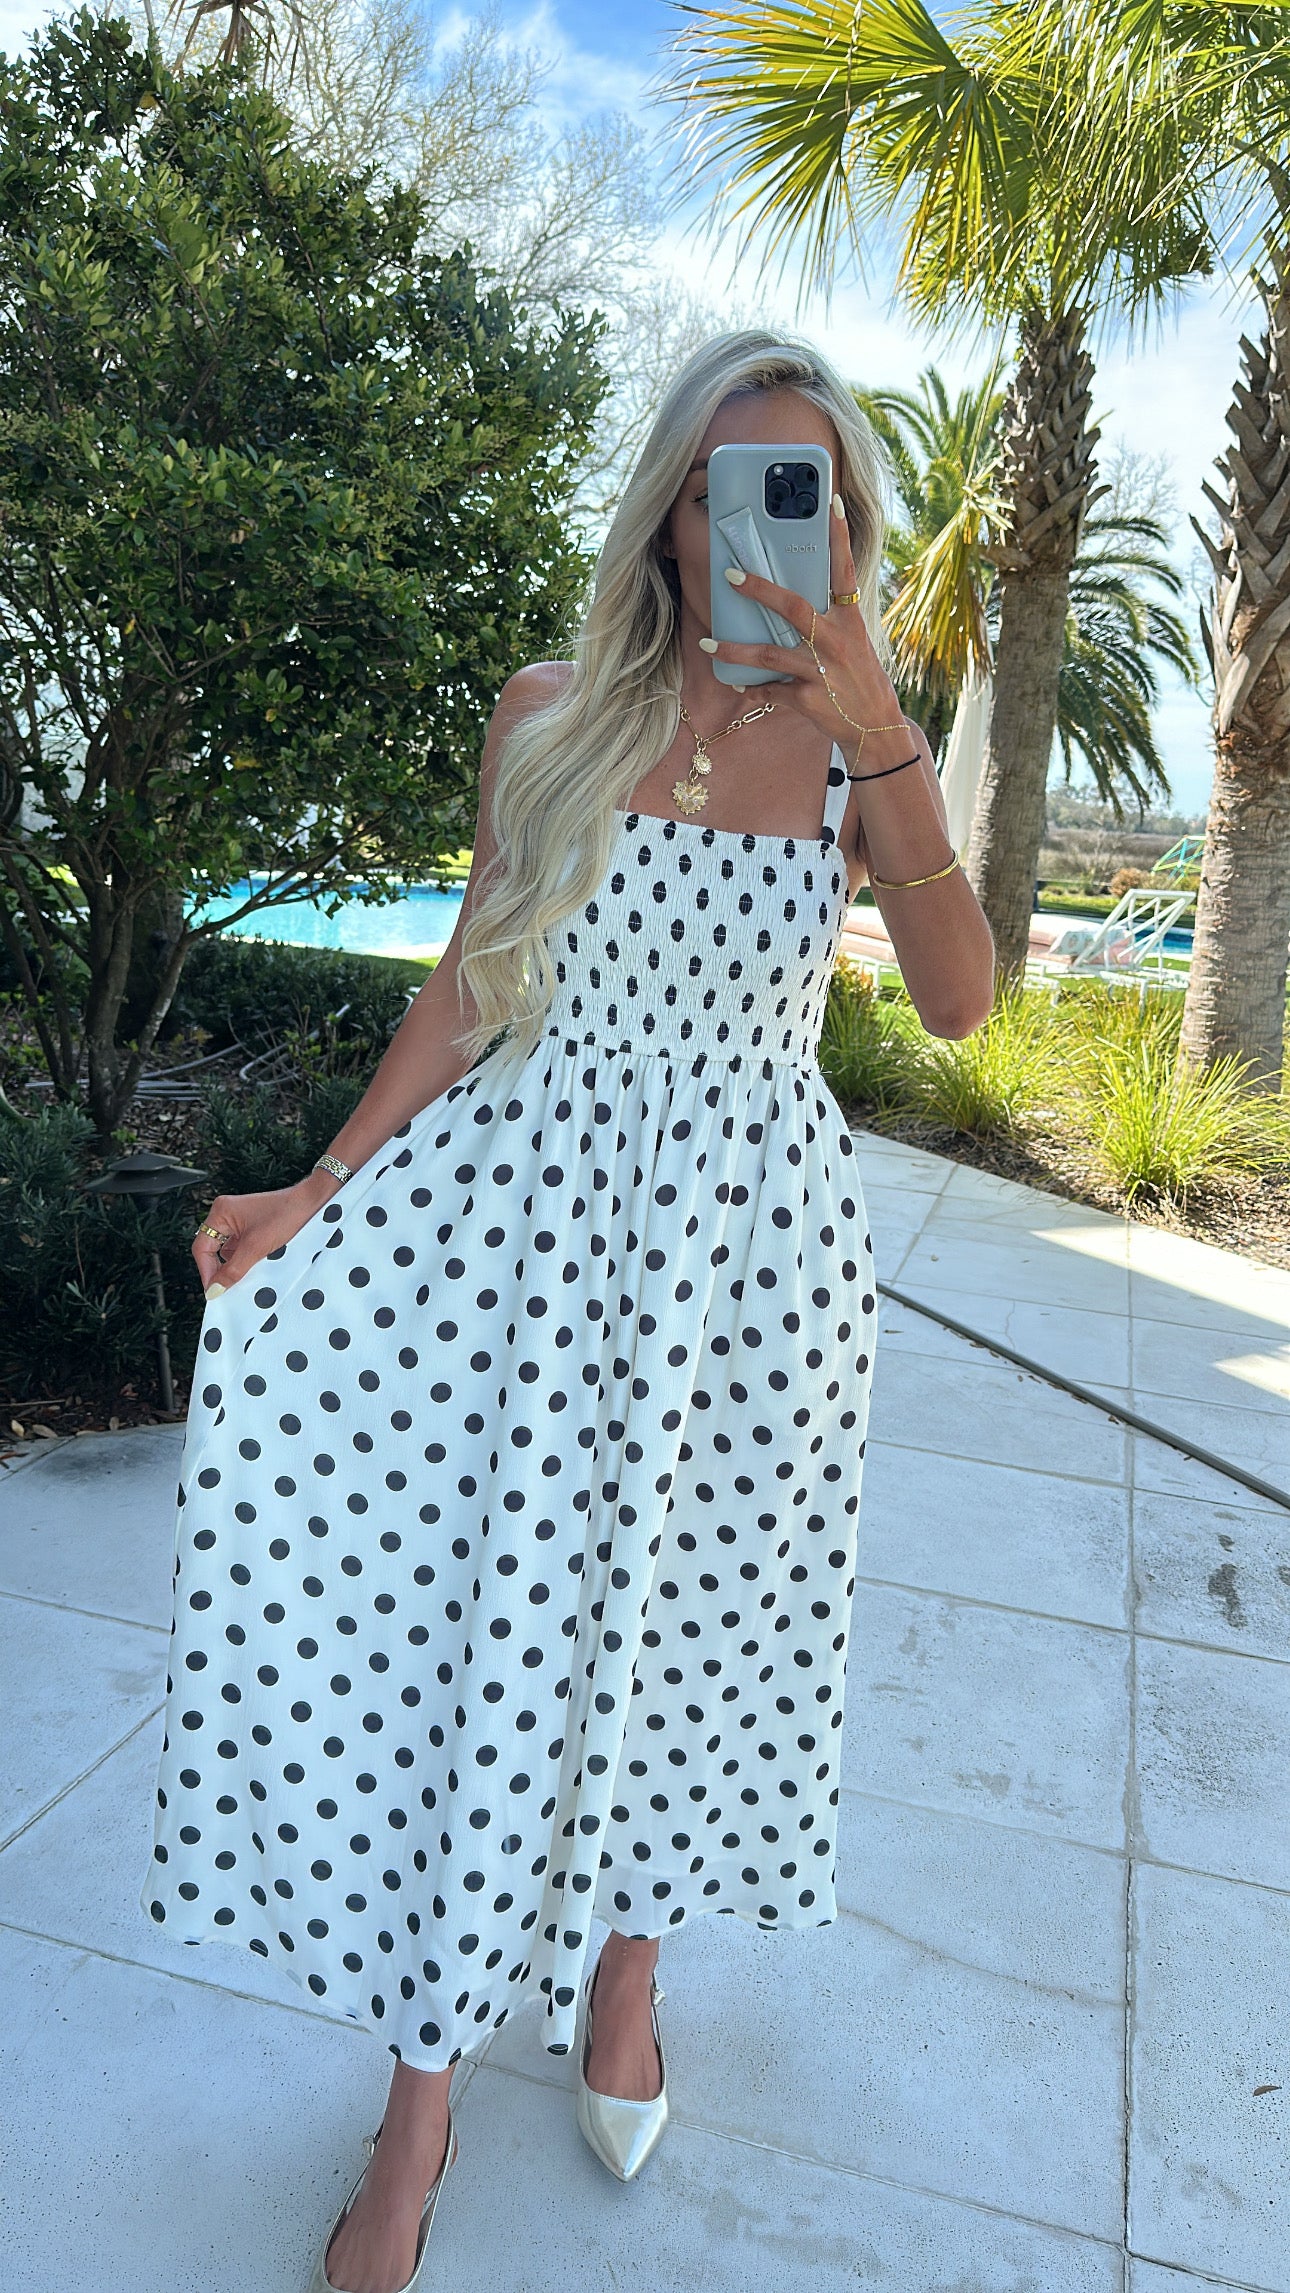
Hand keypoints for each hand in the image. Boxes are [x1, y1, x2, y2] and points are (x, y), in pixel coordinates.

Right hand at [192, 1172, 335, 1297]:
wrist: (316, 1204)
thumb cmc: (288, 1214)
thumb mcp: (256, 1247)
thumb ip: (233, 1270)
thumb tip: (214, 1290)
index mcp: (221, 1212)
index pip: (202, 1247)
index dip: (206, 1271)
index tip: (214, 1291)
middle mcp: (227, 1215)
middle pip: (213, 1251)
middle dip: (221, 1270)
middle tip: (228, 1290)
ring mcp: (240, 1222)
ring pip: (229, 1254)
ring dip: (236, 1267)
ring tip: (247, 1278)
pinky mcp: (254, 1229)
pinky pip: (242, 1251)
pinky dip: (247, 1262)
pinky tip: (258, 1269)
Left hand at [700, 493, 904, 764]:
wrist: (874, 725)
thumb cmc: (857, 677)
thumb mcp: (851, 642)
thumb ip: (825, 619)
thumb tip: (787, 597)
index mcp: (848, 621)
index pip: (845, 571)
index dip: (839, 536)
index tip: (832, 502)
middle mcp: (835, 641)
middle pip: (793, 608)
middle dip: (760, 590)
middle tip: (730, 575)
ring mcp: (821, 670)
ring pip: (768, 656)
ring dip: (734, 650)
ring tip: (706, 644)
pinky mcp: (808, 699)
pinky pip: (770, 691)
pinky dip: (752, 689)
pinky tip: (736, 685)